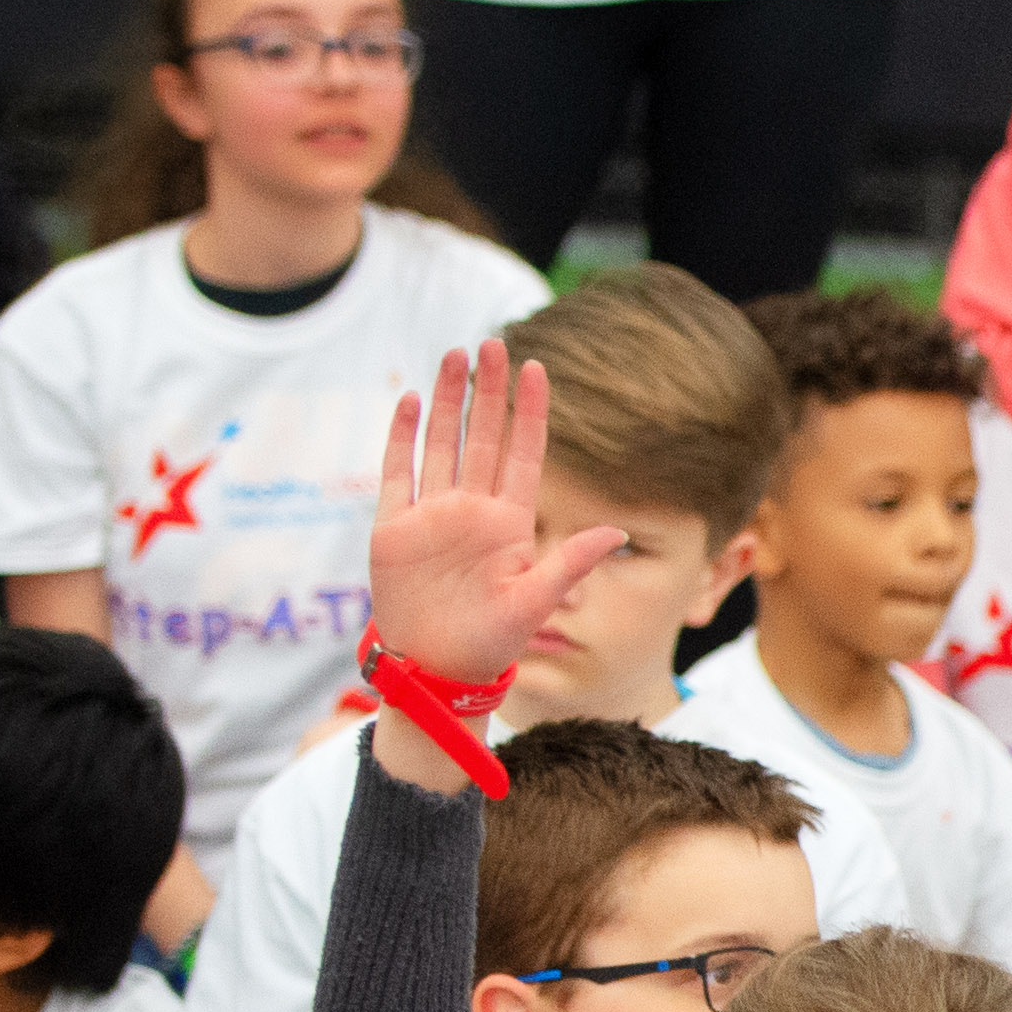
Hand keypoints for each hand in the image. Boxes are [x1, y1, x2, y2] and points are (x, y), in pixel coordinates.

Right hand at [369, 341, 622, 692]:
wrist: (438, 669)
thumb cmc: (492, 642)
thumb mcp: (536, 600)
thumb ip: (571, 561)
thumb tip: (617, 531)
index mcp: (511, 522)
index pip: (523, 453)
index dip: (529, 411)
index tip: (537, 369)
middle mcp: (473, 510)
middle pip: (482, 436)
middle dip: (488, 390)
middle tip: (493, 342)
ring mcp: (433, 515)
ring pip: (442, 443)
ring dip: (448, 401)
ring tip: (455, 355)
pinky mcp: (395, 527)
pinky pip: (399, 472)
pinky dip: (403, 437)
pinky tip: (412, 402)